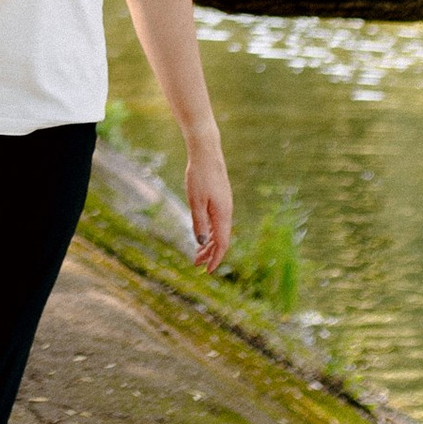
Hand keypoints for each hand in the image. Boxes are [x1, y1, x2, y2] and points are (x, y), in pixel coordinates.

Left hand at [184, 133, 231, 273]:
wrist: (206, 152)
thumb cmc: (199, 176)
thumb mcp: (195, 202)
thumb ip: (199, 223)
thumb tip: (202, 243)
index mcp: (223, 215)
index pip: (222, 244)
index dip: (215, 259)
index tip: (207, 271)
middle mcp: (227, 212)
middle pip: (221, 240)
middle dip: (210, 254)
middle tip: (196, 264)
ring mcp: (225, 205)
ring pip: (219, 231)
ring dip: (208, 243)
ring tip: (197, 253)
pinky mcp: (220, 199)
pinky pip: (217, 222)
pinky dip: (209, 231)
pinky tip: (201, 233)